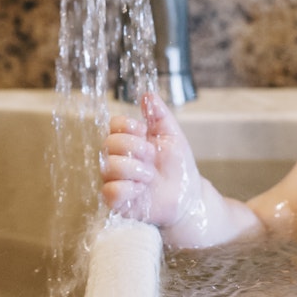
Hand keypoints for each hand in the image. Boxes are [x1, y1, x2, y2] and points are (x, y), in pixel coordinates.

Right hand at [101, 90, 202, 227]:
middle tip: (151, 157)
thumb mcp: (173, 136)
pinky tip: (141, 190)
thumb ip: (159, 115)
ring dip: (135, 170)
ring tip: (150, 176)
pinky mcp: (116, 201)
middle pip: (109, 143)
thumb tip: (147, 95)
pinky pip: (110, 191)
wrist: (187, 195)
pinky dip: (128, 189)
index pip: (114, 124)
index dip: (128, 127)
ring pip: (109, 166)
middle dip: (135, 148)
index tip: (144, 133)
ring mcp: (115, 179)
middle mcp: (117, 157)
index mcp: (129, 140)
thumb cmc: (178, 165)